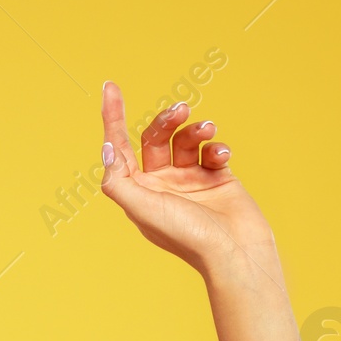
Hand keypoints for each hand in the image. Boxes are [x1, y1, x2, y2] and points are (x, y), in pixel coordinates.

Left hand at [99, 80, 274, 274]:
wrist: (234, 252)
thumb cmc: (186, 235)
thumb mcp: (141, 208)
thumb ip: (118, 179)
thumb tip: (106, 148)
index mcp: (138, 191)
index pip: (120, 147)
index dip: (113, 117)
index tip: (110, 87)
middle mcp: (160, 184)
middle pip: (156, 137)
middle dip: (167, 120)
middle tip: (182, 109)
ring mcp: (188, 180)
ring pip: (185, 139)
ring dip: (195, 129)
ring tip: (208, 130)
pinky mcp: (216, 177)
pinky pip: (212, 149)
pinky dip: (217, 145)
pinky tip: (221, 154)